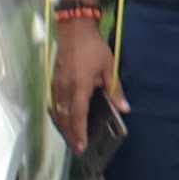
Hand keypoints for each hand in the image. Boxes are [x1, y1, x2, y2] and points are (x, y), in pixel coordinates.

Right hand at [47, 21, 112, 149]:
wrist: (74, 31)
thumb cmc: (92, 48)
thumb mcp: (109, 67)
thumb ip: (115, 90)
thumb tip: (124, 108)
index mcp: (79, 86)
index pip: (78, 115)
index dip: (79, 132)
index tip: (81, 145)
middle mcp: (65, 89)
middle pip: (64, 118)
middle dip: (70, 135)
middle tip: (77, 148)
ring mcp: (57, 85)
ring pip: (57, 112)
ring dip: (63, 127)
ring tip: (72, 138)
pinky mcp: (54, 82)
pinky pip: (54, 104)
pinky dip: (58, 115)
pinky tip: (64, 121)